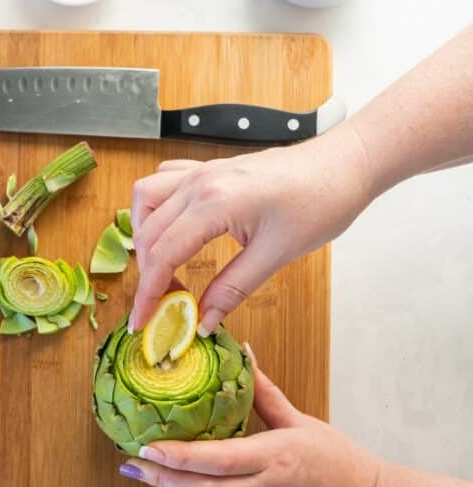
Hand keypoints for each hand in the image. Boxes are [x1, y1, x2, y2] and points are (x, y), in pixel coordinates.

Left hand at [119, 345, 380, 486]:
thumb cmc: (335, 458)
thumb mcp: (300, 419)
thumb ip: (263, 389)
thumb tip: (242, 352)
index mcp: (275, 455)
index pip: (217, 459)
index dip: (178, 455)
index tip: (147, 445)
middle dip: (162, 478)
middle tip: (134, 464)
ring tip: (155, 476)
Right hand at [130, 127, 371, 333]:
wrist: (343, 165)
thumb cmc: (319, 203)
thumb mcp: (276, 254)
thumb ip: (232, 288)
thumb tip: (203, 321)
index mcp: (213, 203)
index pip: (162, 254)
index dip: (147, 293)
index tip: (142, 321)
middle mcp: (198, 182)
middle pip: (148, 232)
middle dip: (146, 273)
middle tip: (162, 304)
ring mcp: (201, 171)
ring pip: (145, 198)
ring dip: (144, 233)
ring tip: (161, 263)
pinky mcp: (209, 168)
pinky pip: (164, 180)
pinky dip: (157, 206)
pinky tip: (173, 226)